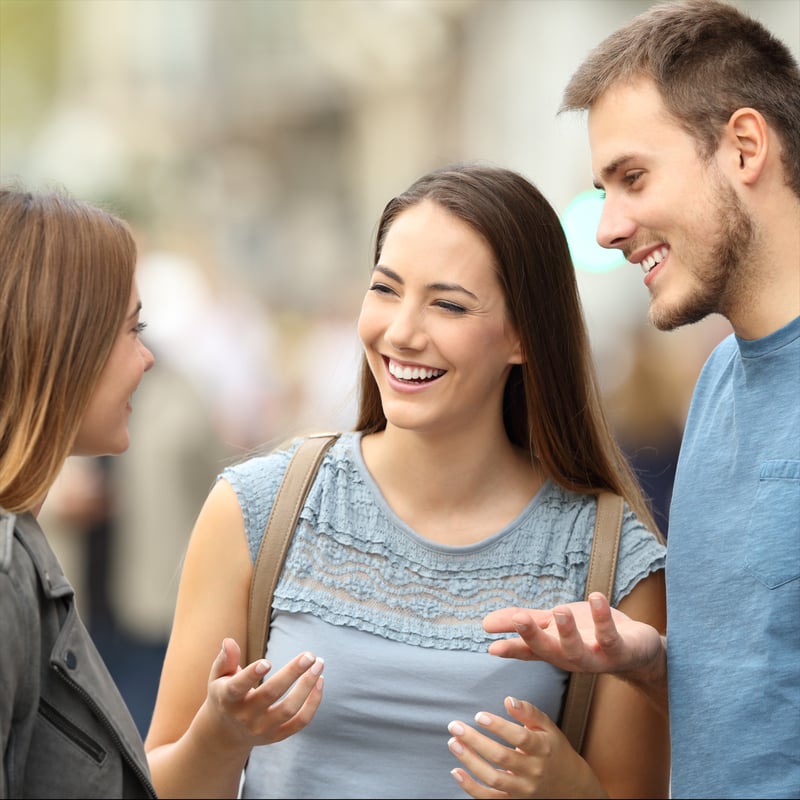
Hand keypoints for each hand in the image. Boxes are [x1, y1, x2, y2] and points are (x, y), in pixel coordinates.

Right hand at [203, 637, 324, 746]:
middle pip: (270, 694)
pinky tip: (320, 682)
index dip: (251, 675)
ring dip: (307, 686)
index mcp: (228, 699)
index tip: (267, 662)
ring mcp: (262, 729)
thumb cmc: (224, 695)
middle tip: (309, 655)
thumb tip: (229, 641)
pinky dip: (313, 703)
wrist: (226, 734)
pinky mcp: (277, 736)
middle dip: (292, 673)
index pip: (238, 688)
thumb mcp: (218, 677)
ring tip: (319, 664)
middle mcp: (245, 716)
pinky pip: (300, 722)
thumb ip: (225, 660)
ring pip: (289, 709)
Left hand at [447, 697, 601, 798]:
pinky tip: (456, 771)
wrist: (569, 785)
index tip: (479, 716)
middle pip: (501, 758)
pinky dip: (470, 788)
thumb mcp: (547, 727)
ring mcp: (523, 789)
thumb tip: (509, 700)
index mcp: (542, 749)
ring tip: (454, 743)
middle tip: (455, 726)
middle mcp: (533, 771)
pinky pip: (489, 799)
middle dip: (475, 741)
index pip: (520, 738)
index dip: (499, 727)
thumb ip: (529, 711)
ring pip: (493, 779)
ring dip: (470, 761)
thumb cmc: (553, 749)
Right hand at [482, 592, 661, 676]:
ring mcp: (595, 657)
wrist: (638, 651)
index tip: (493, 646)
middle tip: (519, 619)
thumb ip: (524, 622)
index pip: (528, 651)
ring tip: (560, 610)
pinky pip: (610, 635)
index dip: (512, 649)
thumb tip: (485, 624)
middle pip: (548, 650)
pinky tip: (596, 596)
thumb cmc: (590, 636)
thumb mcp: (554, 626)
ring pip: (577, 649)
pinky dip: (603, 617)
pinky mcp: (620, 649)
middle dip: (533, 636)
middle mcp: (571, 658)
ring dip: (568, 631)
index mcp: (554, 651)